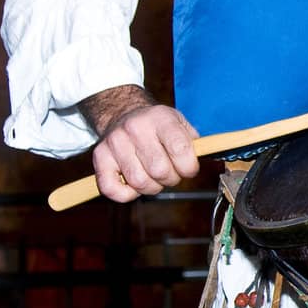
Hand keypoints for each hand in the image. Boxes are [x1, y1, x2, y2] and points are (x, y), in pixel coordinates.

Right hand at [81, 85, 198, 202]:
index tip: (189, 169)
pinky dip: (127, 195)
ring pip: (139, 182)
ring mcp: (115, 143)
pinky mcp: (99, 157)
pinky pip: (112, 189)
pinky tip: (134, 185)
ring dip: (152, 187)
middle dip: (171, 179)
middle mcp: (135, 128)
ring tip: (154, 177)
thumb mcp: (179, 122)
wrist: (123, 112)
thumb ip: (195, 141)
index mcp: (160, 118)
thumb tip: (208, 157)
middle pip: (159, 170)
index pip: (180, 150)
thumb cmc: (157, 124)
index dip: (189, 167)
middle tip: (171, 174)